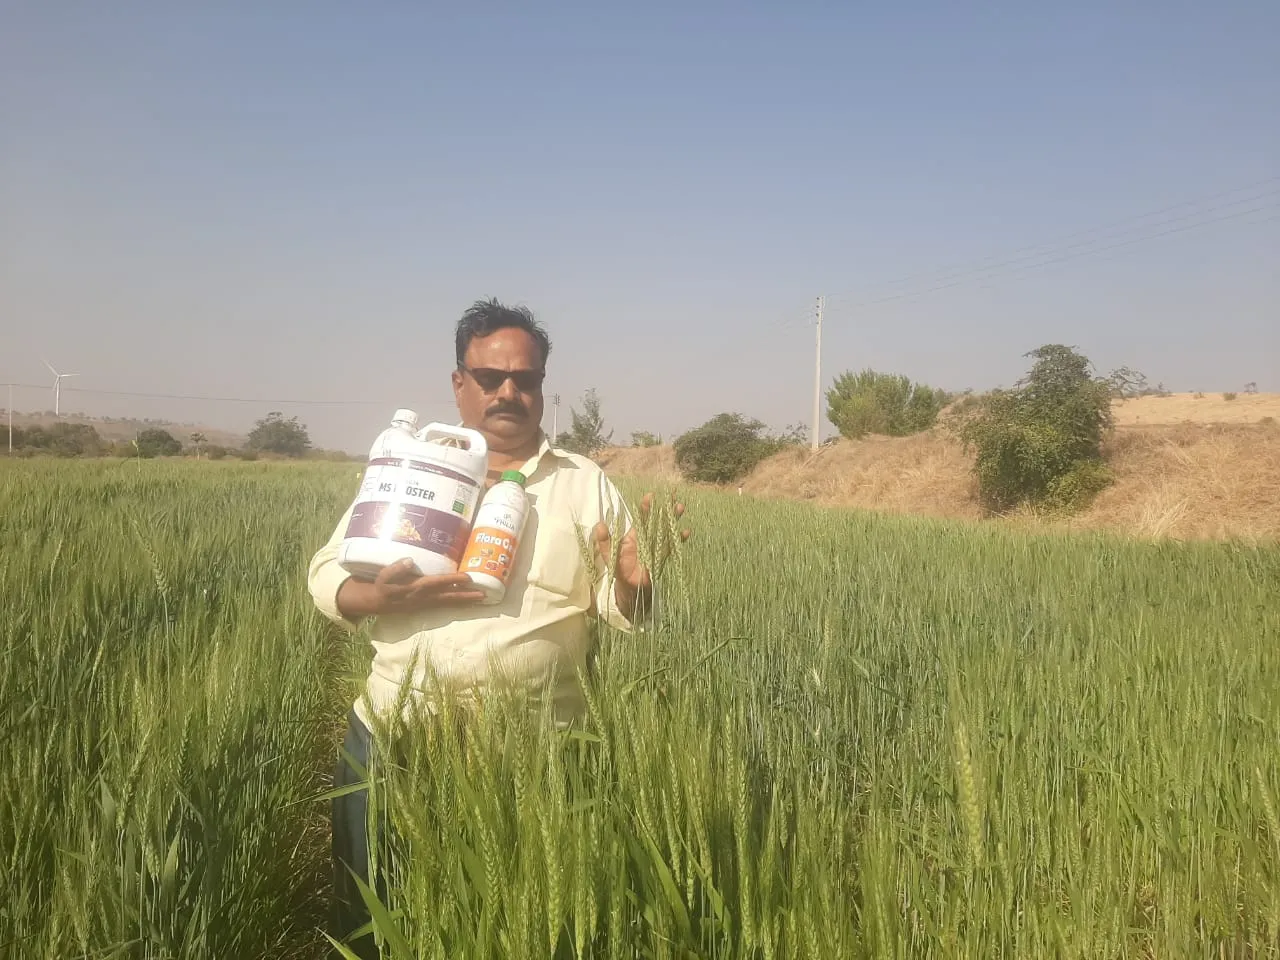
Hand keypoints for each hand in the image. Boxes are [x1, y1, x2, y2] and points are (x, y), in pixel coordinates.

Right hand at [337, 558, 485, 617]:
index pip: (436, 583)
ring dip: (466, 601)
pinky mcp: (427, 606)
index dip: (452, 580)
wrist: (376, 603)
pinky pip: (445, 605)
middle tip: (484, 595)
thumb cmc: (382, 585)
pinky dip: (458, 603)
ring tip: (482, 598)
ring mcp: (426, 603)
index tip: (467, 577)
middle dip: (466, 596)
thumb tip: (409, 560)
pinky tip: (468, 601)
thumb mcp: (384, 575)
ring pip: (449, 602)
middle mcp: (423, 597)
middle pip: (448, 597)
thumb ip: (396, 568)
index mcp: (414, 588)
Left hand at [592, 492, 689, 616]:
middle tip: (673, 496)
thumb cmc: (618, 571)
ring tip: (680, 507)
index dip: (645, 507)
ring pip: (666, 530)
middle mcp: (645, 539)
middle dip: (665, 508)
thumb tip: (599, 525)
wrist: (628, 590)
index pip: (640, 518)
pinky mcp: (661, 558)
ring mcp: (655, 548)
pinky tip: (686, 532)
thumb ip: (604, 542)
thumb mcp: (608, 556)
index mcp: (633, 536)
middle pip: (657, 520)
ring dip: (673, 519)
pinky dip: (678, 540)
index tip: (650, 496)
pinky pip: (671, 547)